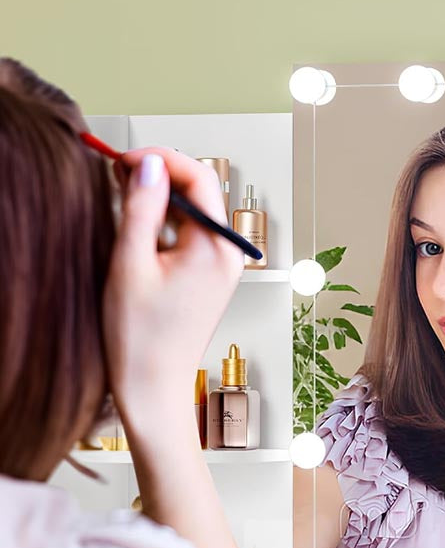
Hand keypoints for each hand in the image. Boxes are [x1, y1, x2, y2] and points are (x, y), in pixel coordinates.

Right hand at [103, 148, 242, 423]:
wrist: (154, 388)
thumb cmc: (140, 337)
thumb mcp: (130, 264)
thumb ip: (139, 208)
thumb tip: (147, 164)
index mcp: (215, 249)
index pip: (199, 178)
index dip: (161, 159)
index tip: (122, 159)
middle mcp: (227, 256)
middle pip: (200, 193)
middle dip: (160, 176)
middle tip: (115, 174)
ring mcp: (222, 269)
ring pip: (194, 213)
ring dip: (160, 199)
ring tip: (119, 198)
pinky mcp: (210, 280)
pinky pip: (191, 236)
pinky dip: (165, 224)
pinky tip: (136, 230)